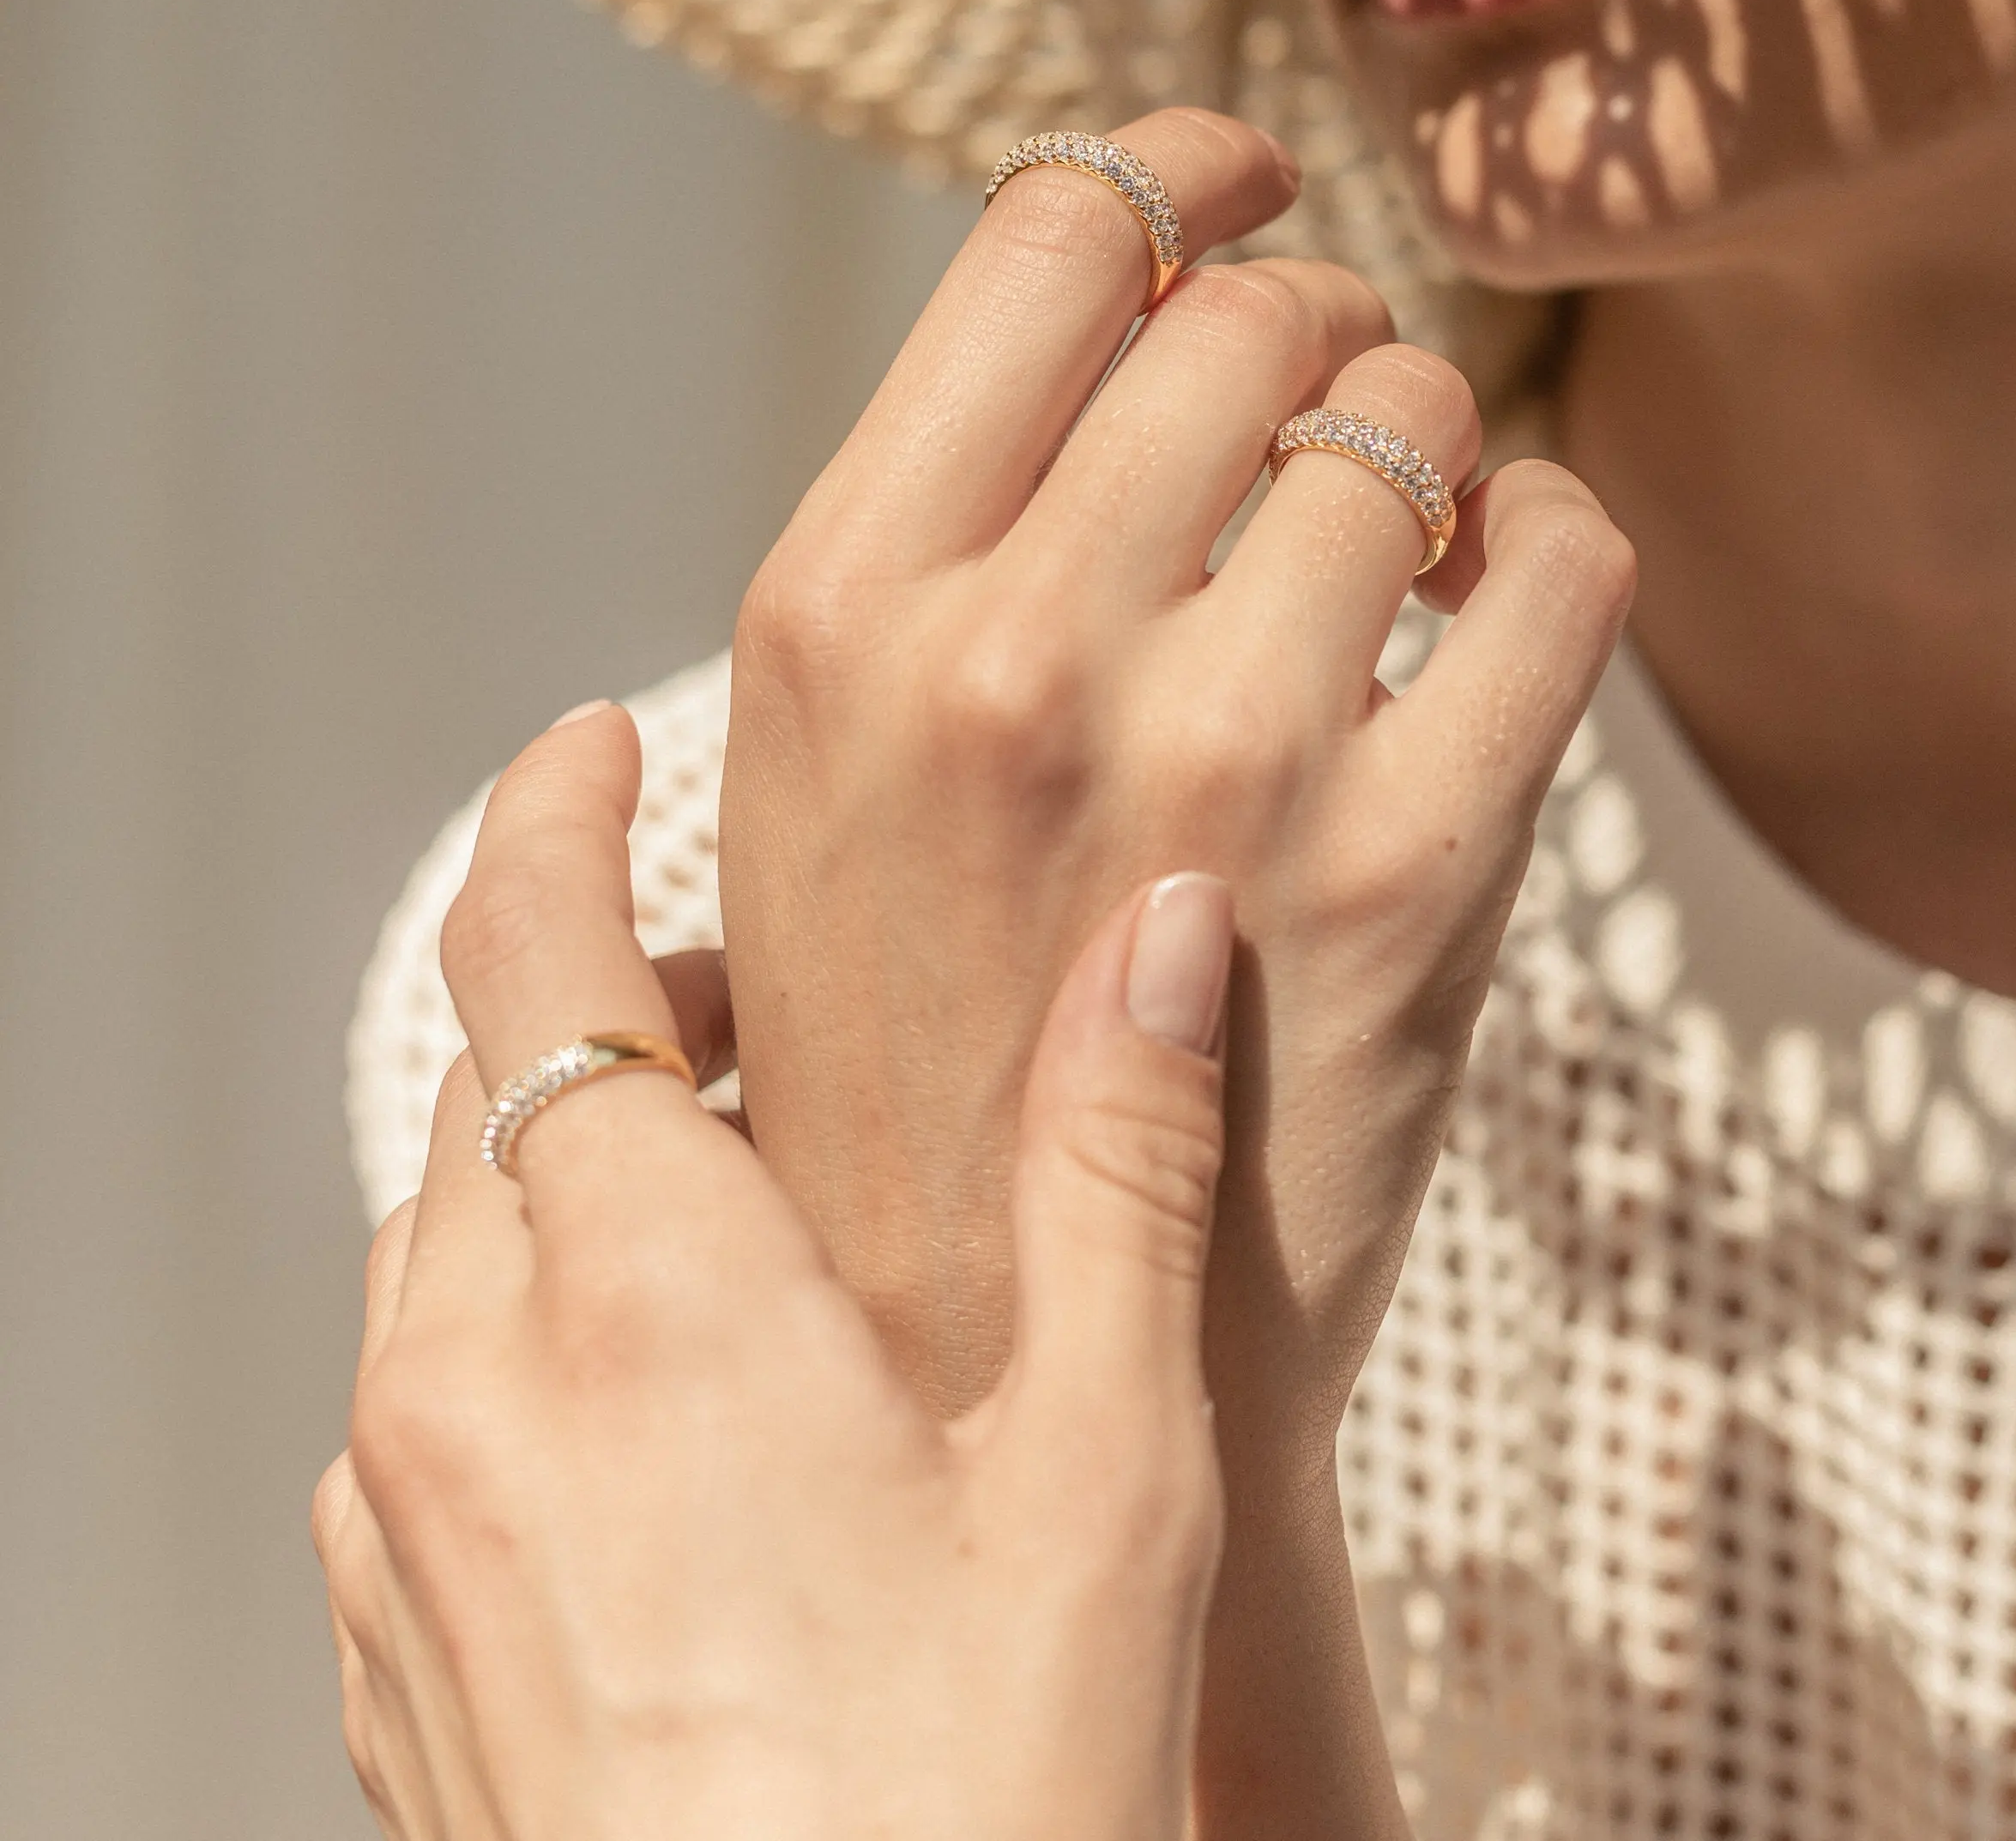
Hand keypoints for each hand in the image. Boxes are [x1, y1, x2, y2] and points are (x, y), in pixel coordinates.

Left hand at [314, 703, 1233, 1840]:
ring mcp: (398, 1538)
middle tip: (771, 1006)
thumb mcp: (1107, 1479)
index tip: (593, 743)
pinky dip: (518, 1334)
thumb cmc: (977, 1805)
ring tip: (743, 1212)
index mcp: (648, 1309)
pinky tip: (665, 1420)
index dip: (548, 820)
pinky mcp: (387, 1654)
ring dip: (567, 1179)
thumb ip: (1121, 1170)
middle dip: (610, 1007)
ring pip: (443, 1251)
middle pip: (486, 1094)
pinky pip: (416, 1407)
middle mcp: (470, 1395)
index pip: (531, 963)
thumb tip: (1165, 930)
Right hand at [719, 108, 1635, 1459]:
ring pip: (1414, 418)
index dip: (1178, 163)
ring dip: (1427, 433)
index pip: (1055, 237)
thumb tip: (1133, 273)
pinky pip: (1565, 562)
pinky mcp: (1416, 868)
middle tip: (1314, 395)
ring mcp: (1227, 762)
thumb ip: (952, 523)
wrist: (1018, 1337)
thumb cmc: (913, 1024)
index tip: (1236, 179)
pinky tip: (1500, 579)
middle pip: (1256, 307)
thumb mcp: (827, 755)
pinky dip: (1554, 531)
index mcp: (841, 607)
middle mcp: (1018, 661)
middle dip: (1310, 317)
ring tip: (1400, 517)